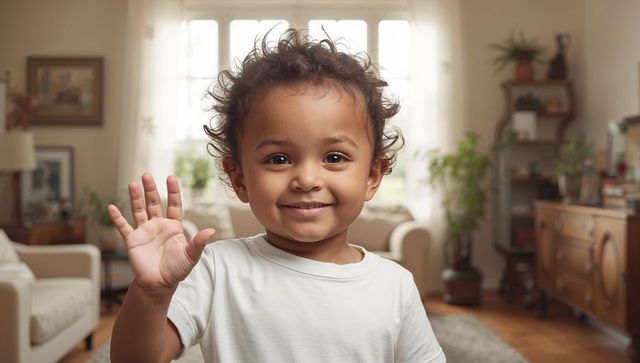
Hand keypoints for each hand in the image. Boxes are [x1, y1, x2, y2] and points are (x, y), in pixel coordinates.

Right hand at [108, 173, 214, 291]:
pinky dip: (117, 218)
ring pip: (139, 210)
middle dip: (150, 189)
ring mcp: (144, 232)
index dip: (173, 192)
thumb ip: (198, 243)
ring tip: (133, 183)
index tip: (171, 177)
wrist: (159, 285)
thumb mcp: (191, 256)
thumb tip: (211, 231)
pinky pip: (123, 227)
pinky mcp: (132, 241)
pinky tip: (111, 207)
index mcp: (173, 227)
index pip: (174, 205)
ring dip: (135, 197)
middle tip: (147, 175)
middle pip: (154, 203)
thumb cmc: (177, 270)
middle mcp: (158, 225)